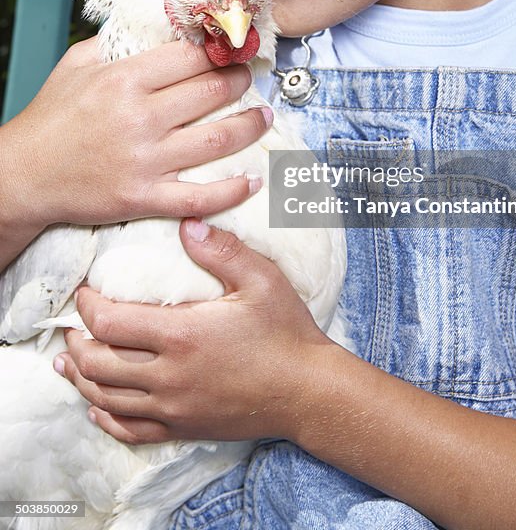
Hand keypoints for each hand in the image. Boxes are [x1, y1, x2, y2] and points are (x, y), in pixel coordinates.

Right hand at [0, 36, 272, 235]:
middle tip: (249, 77)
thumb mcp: (77, 64)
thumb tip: (159, 25)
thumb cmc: (52, 117)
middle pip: (212, 92)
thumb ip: (119, 43)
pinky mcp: (144, 197)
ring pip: (218, 140)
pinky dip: (233, 190)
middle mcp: (139, 118)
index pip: (192, 57)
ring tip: (264, 117)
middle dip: (241, 82)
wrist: (24, 175)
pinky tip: (253, 180)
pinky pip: (200, 196)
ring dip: (251, 127)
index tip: (234, 48)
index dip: (221, 50)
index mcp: (124, 79)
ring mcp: (144, 160)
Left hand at [56, 221, 328, 444]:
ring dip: (81, 377)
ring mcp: (173, 407)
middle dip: (76, 341)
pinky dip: (105, 416)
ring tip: (70, 358)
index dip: (87, 306)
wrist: (307, 391)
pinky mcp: (183, 428)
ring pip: (106, 398)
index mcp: (182, 335)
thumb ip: (222, 250)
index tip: (85, 291)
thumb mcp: (262, 280)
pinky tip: (97, 404)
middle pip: (97, 364)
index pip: (110, 323)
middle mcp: (169, 376)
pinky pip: (130, 430)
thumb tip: (187, 224)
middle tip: (73, 323)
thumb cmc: (286, 331)